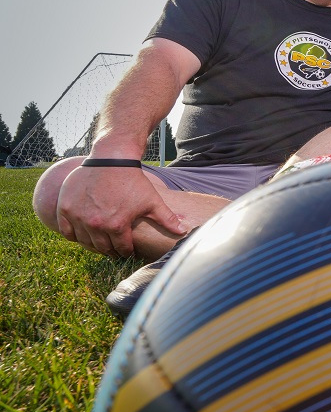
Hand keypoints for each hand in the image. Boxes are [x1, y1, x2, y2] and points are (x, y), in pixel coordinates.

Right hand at [56, 166, 187, 256]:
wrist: (111, 159)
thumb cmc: (133, 180)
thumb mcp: (152, 200)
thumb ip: (167, 219)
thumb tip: (184, 231)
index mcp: (117, 226)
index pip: (121, 249)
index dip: (126, 252)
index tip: (127, 251)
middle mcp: (95, 224)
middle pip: (102, 248)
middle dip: (110, 250)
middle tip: (114, 249)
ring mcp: (78, 216)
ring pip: (84, 242)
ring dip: (92, 245)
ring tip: (100, 243)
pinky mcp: (65, 208)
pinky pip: (66, 231)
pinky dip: (73, 235)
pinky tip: (82, 234)